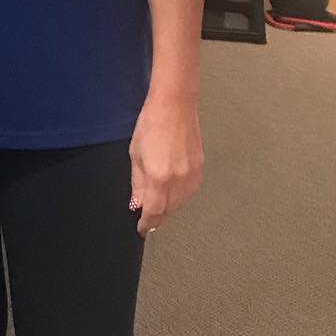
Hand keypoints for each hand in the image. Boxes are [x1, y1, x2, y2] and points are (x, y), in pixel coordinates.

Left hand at [128, 93, 202, 236]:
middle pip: (169, 210)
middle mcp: (179, 180)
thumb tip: (137, 203)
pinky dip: (180, 197)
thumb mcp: (136, 154)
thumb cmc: (151, 125)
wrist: (175, 106)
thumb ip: (137, 182)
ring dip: (169, 209)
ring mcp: (192, 174)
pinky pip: (190, 191)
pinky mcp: (200, 168)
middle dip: (158, 217)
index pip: (154, 211)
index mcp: (159, 177)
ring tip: (158, 209)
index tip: (141, 229)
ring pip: (181, 202)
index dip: (147, 223)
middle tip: (148, 221)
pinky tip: (172, 194)